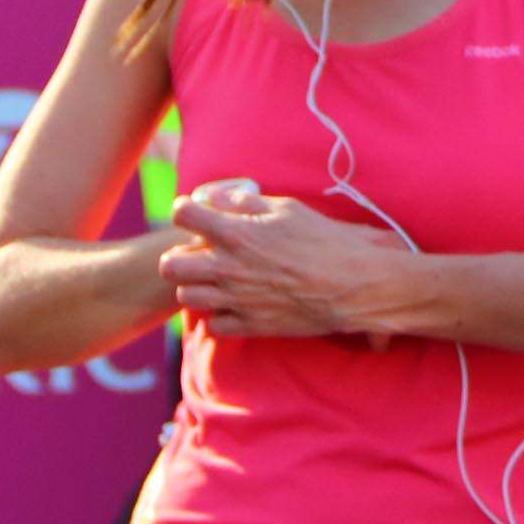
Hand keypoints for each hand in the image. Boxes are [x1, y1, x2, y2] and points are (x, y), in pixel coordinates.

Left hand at [160, 184, 409, 339]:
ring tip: (217, 281)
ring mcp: (235, 298)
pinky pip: (213, 324)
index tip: (197, 215)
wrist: (354, 285)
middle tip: (200, 254)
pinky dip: (220, 315)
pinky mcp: (250, 324)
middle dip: (180, 256)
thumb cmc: (326, 241)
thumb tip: (217, 198)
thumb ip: (246, 203)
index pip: (182, 215)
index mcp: (236, 232)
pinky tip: (235, 305)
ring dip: (197, 286)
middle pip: (169, 264)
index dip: (186, 212)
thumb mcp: (289, 210)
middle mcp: (227, 266)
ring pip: (186, 296)